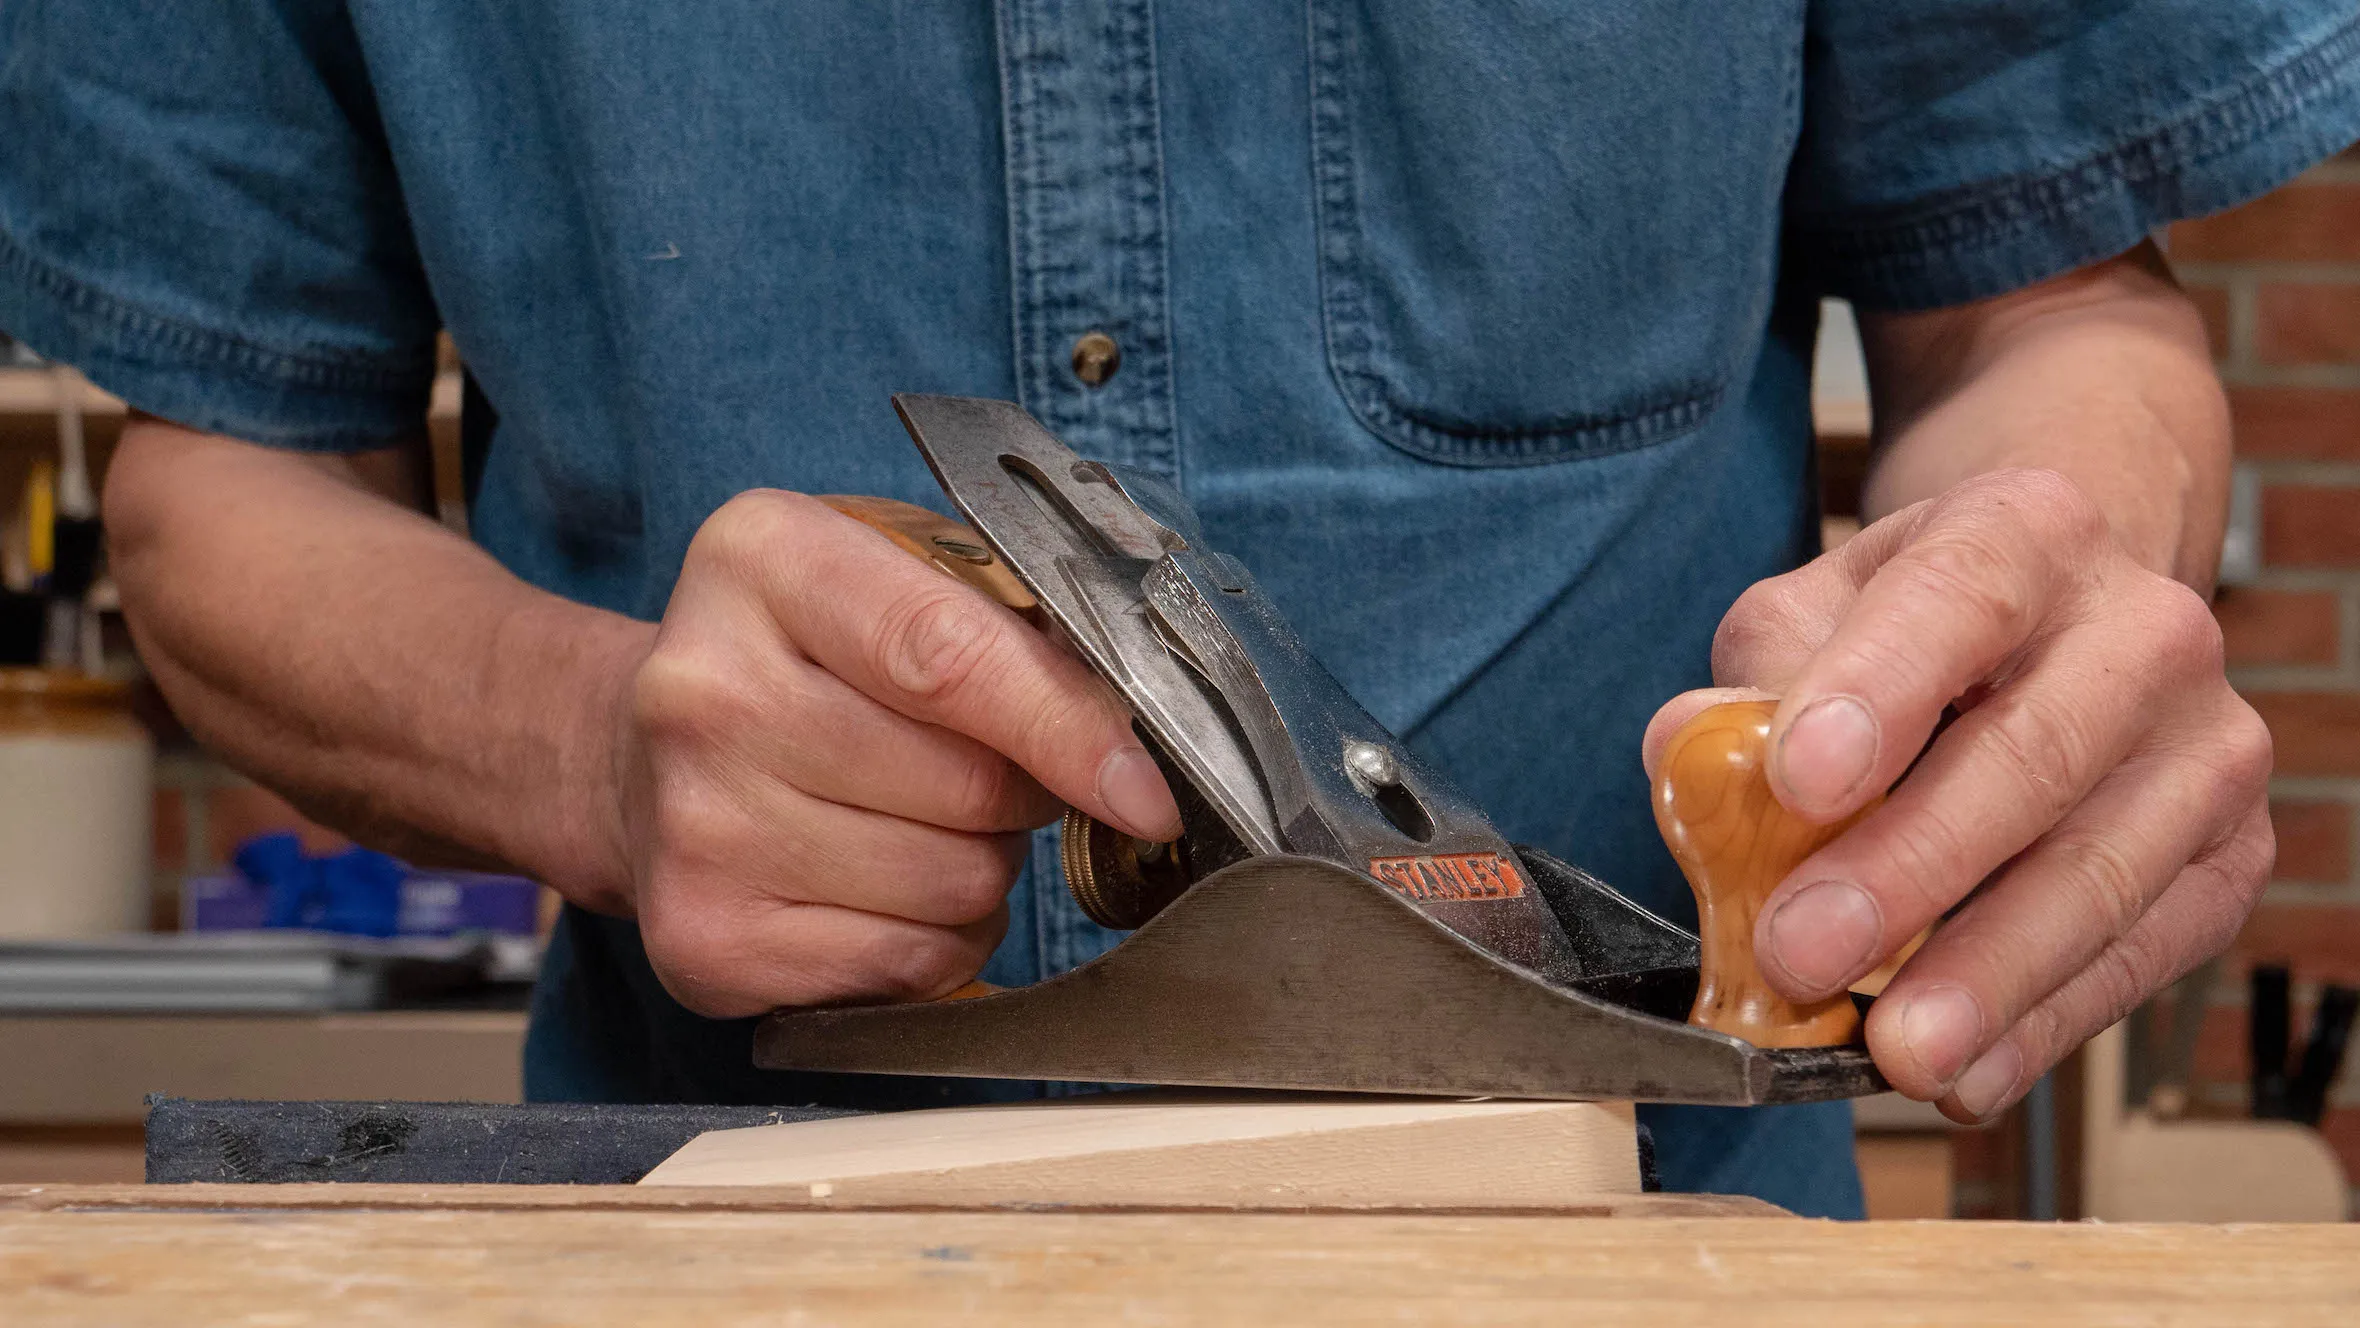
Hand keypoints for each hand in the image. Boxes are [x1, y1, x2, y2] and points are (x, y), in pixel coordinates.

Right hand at [608, 490, 1181, 1015]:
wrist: (633, 759)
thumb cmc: (798, 659)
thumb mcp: (888, 577)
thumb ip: (1006, 624)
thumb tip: (1129, 734)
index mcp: (760, 562)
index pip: (950, 656)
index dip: (1069, 728)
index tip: (1145, 787)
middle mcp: (705, 692)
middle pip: (967, 786)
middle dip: (1021, 791)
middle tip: (981, 771)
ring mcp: (696, 827)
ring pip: (954, 885)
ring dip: (981, 869)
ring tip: (921, 825)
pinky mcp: (704, 941)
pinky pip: (910, 965)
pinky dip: (936, 940)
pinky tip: (883, 889)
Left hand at [1643, 469, 2272, 1122]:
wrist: (2058, 626)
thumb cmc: (1913, 632)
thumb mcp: (1813, 619)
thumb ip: (1751, 682)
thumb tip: (1687, 743)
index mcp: (2026, 534)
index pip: (1955, 600)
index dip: (1877, 691)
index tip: (1799, 780)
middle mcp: (2142, 629)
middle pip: (2033, 754)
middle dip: (1910, 867)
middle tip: (1805, 950)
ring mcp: (2204, 745)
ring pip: (2098, 871)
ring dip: (1986, 974)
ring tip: (1893, 1047)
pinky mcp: (2229, 855)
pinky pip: (2141, 953)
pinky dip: (2045, 1023)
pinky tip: (1967, 1073)